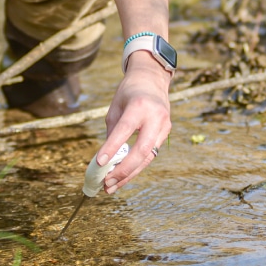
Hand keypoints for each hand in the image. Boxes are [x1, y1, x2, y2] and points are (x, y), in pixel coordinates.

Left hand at [96, 52, 171, 192]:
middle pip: (142, 150)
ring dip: (129, 174)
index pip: (125, 130)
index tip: (99, 163)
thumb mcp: (116, 107)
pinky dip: (136, 166)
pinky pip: (150, 154)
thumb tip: (105, 160)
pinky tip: (123, 176)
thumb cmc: (129, 93)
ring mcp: (164, 126)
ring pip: (148, 157)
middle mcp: (155, 116)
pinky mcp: (166, 133)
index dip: (112, 148)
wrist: (152, 79)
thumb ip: (112, 132)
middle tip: (106, 183)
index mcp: (139, 105)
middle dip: (124, 170)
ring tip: (111, 186)